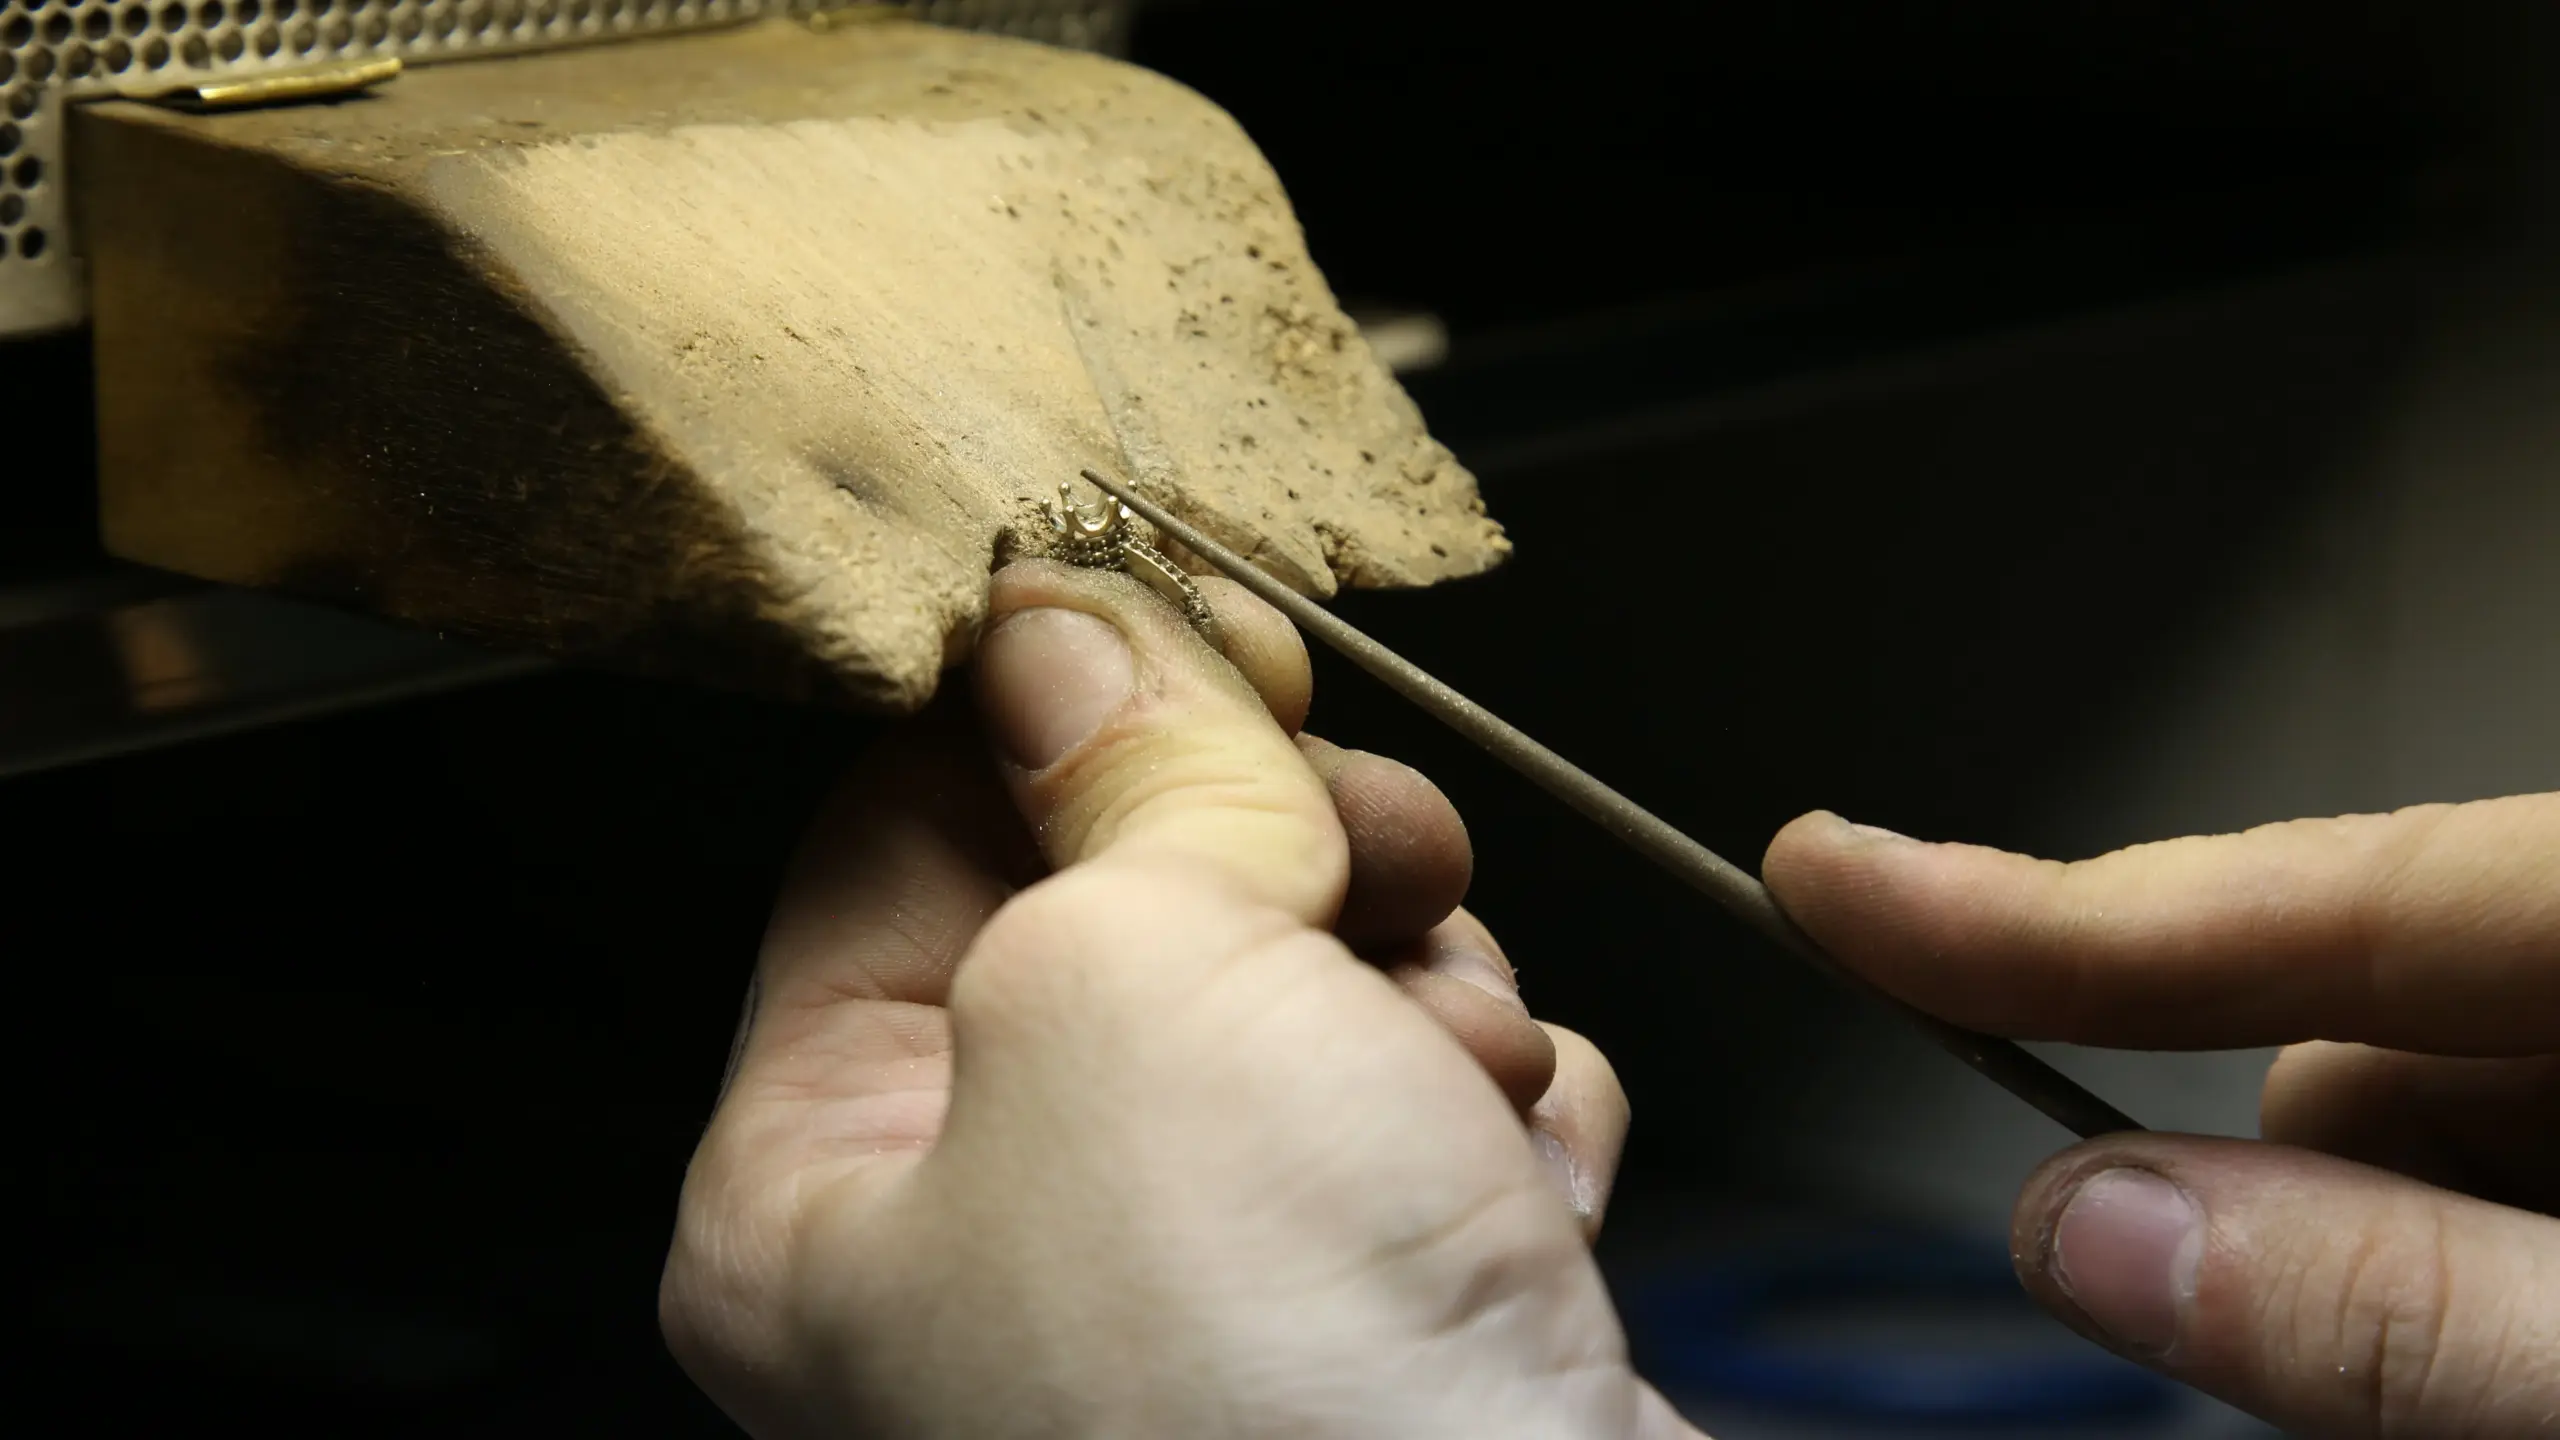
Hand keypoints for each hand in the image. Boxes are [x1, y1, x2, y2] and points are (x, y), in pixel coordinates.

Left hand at [660, 561, 1698, 1438]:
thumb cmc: (1265, 1408)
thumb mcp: (1136, 981)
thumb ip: (1113, 772)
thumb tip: (1075, 622)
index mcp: (822, 1188)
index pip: (893, 834)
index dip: (1049, 697)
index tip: (1166, 603)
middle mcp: (988, 1253)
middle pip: (1121, 901)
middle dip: (1271, 846)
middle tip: (1354, 830)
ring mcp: (1191, 1297)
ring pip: (1300, 995)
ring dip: (1406, 985)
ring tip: (1441, 1061)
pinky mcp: (1368, 1328)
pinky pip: (1424, 1120)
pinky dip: (1490, 1116)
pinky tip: (1505, 1182)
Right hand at [1765, 798, 2559, 1437]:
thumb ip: (2400, 1306)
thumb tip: (2090, 1229)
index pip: (2307, 889)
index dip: (2045, 904)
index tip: (1829, 877)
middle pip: (2353, 1034)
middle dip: (2302, 1202)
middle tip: (2404, 1397)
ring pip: (2412, 1119)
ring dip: (2402, 1259)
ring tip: (2513, 1391)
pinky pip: (2490, 1168)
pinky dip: (2474, 1268)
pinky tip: (2535, 1351)